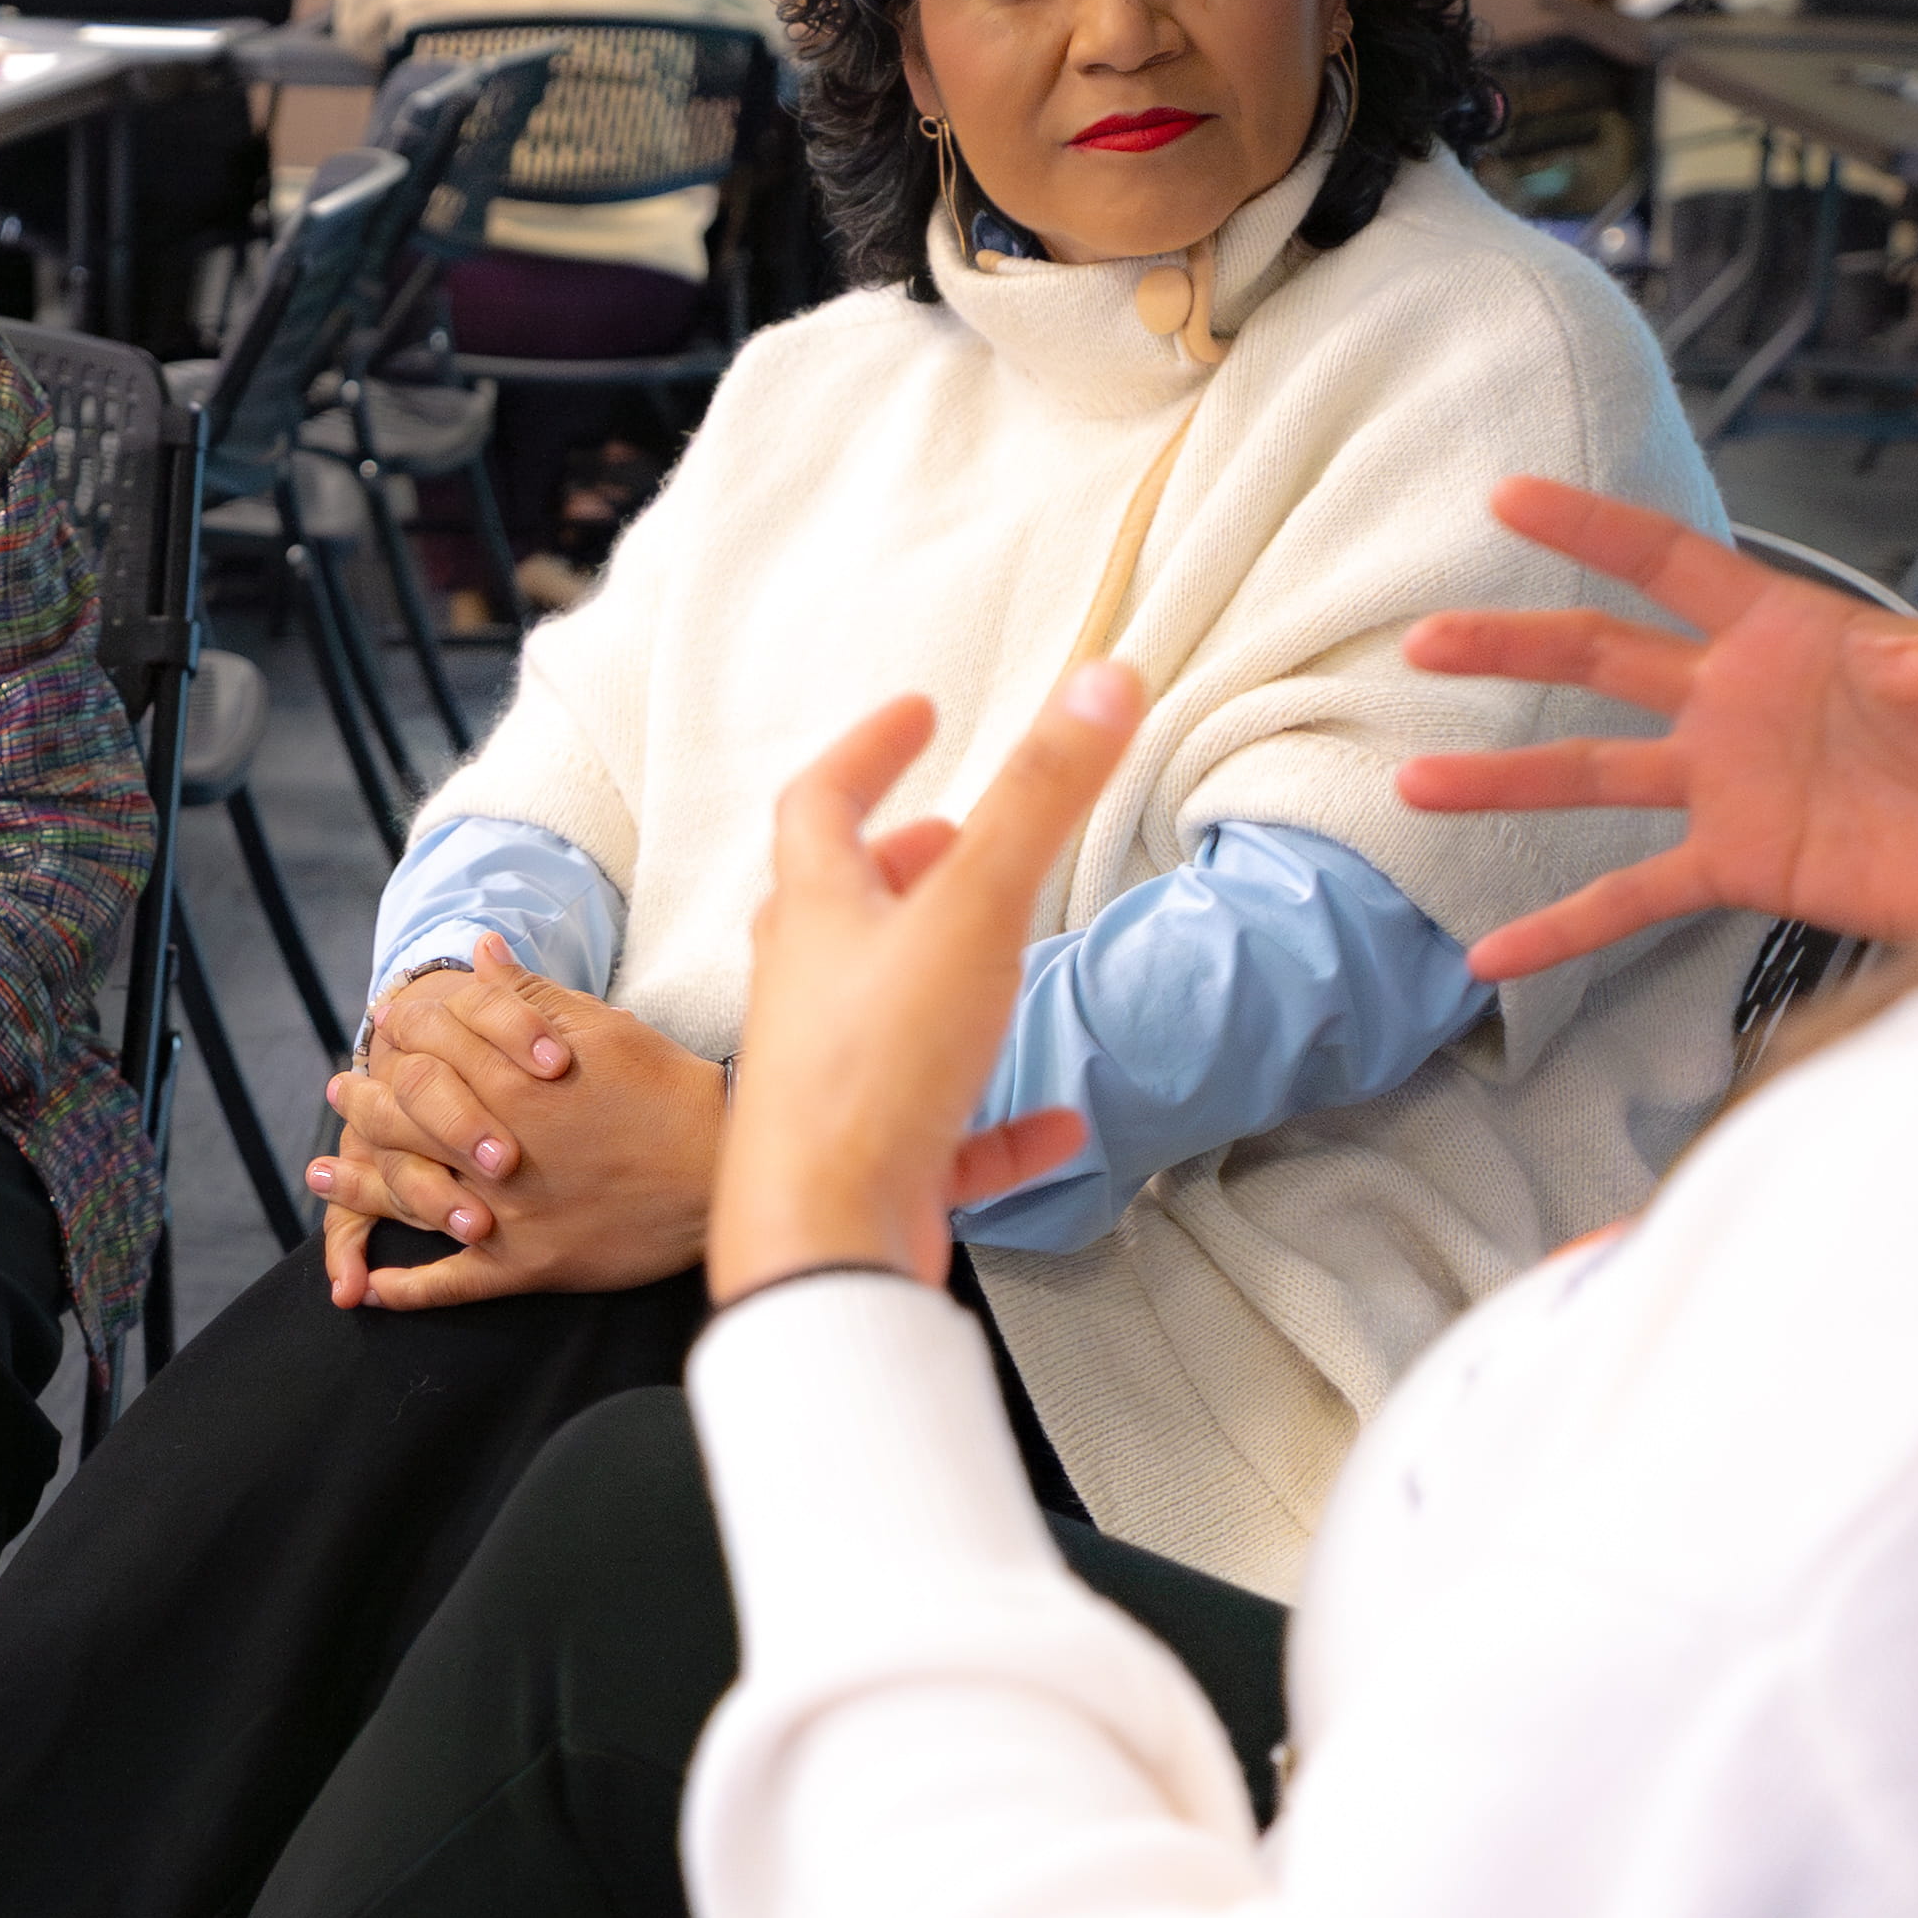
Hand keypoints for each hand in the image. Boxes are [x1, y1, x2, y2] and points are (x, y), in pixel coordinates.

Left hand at [307, 937, 726, 1310]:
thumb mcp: (598, 1025)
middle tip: (338, 1096)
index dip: (394, 1044)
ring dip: (359, 1188)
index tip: (377, 1037)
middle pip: (401, 1125)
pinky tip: (374, 1289)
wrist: (719, 1163)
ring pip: (410, 1200)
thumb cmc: (663, 1086)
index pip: (423, 1059)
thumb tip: (478, 953)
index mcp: (506, 1082)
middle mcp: (492, 1147)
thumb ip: (526, 995)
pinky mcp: (528, 1265)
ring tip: (323, 1177)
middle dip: (363, 1108)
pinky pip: (452, 1281)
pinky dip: (410, 1287)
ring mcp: (506, 1212)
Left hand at [707, 676, 1122, 1306]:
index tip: (918, 713)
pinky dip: (998, 1118)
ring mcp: (837, 1083)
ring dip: (938, 972)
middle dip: (896, 859)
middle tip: (951, 834)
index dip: (868, 750)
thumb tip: (1107, 676)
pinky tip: (1059, 1123)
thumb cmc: (877, 1069)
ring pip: (882, 1009)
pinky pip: (944, 1131)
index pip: (821, 803)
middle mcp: (810, 993)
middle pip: (837, 906)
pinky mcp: (875, 1168)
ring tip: (1000, 950)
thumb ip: (1044, 796)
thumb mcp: (975, 912)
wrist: (826, 1241)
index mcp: (817, 918)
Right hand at [1393, 481, 1917, 982]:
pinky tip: (1491, 958)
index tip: (1507, 497)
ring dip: (1503, 780)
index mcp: (1788, 632)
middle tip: (1421, 640)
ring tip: (1410, 786)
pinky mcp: (1739, 865)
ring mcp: (1729, 785)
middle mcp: (1739, 700)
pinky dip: (1562, 928)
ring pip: (1591, 773)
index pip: (1671, 563)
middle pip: (1601, 658)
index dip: (1590, 529)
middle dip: (1512, 645)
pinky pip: (1630, 896)